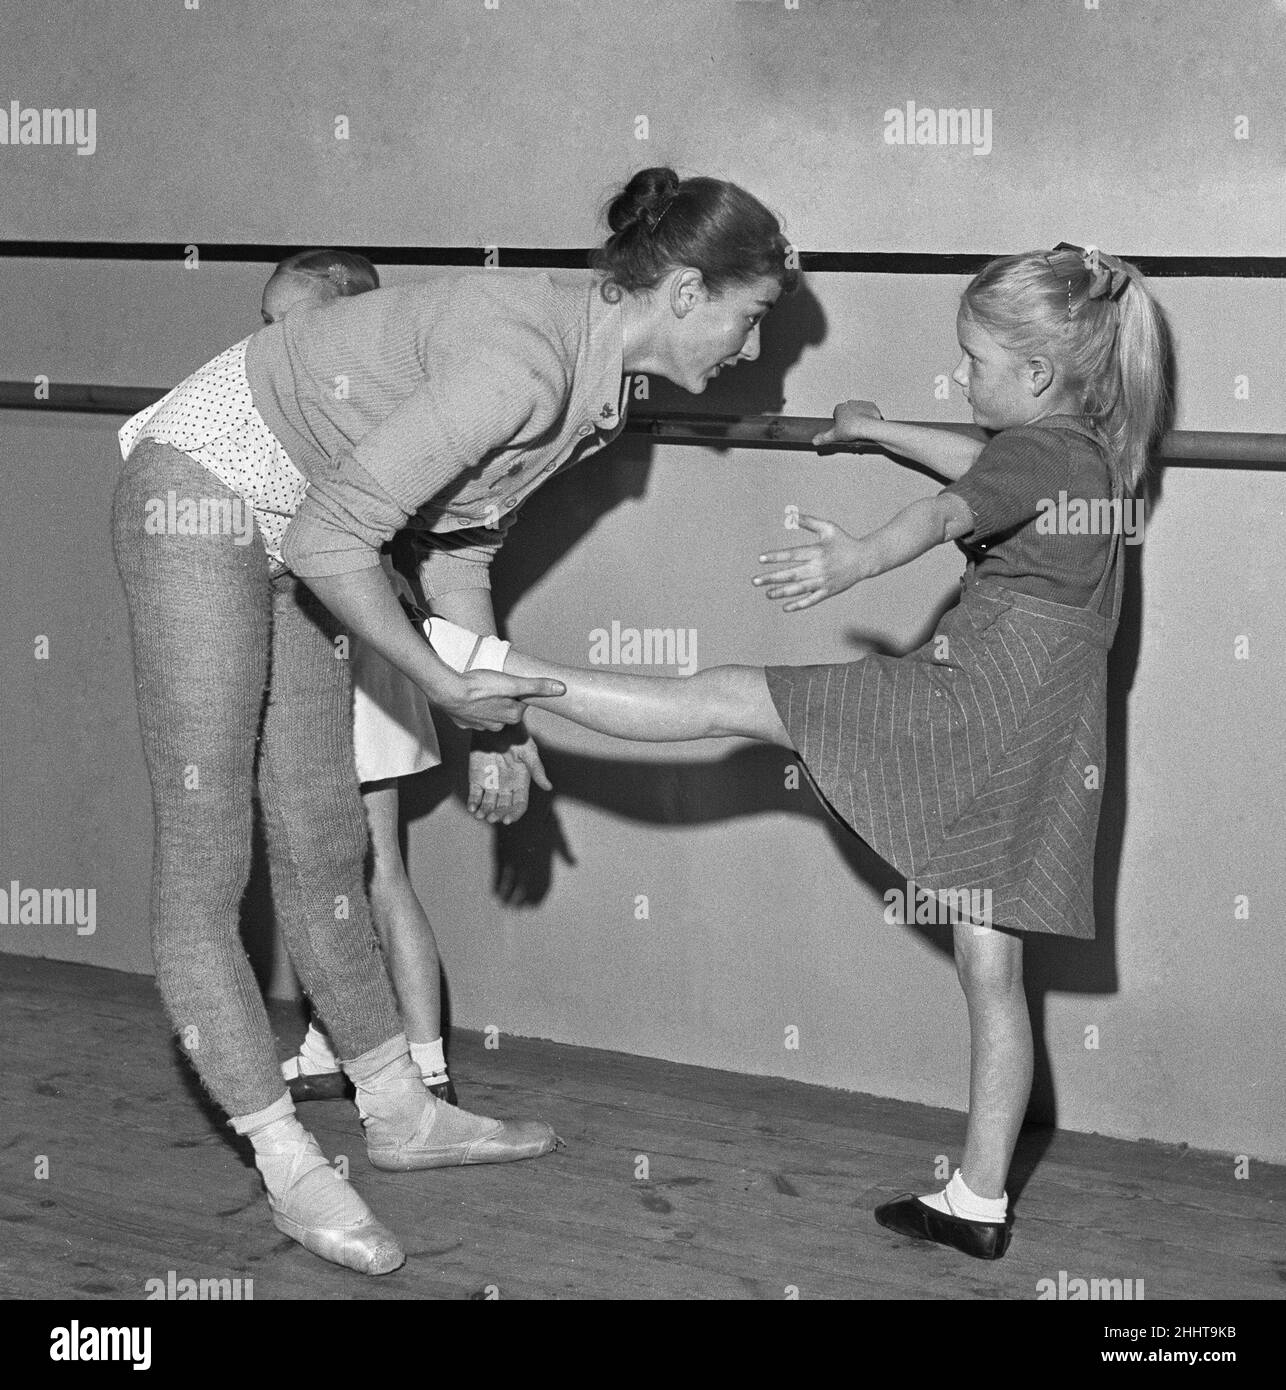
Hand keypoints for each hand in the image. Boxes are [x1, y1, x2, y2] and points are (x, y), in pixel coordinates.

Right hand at [434, 668, 564, 731]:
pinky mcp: (464, 724)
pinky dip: (472, 708)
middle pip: (506, 709)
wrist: (449, 692)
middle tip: (495, 685)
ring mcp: (480, 726)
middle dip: (503, 699)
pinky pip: (472, 716)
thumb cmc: (481, 686)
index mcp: (513, 716)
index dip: (516, 691)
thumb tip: (562, 688)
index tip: (510, 683)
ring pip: (490, 714)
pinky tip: (468, 698)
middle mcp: (498, 725)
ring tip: (481, 690)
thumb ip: (537, 686)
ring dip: (488, 704)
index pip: (521, 702)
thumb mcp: (513, 683)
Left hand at [468, 726, 552, 823]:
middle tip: (492, 818)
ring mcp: (491, 784)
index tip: (507, 820)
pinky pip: (475, 795)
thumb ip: (537, 770)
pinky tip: (472, 808)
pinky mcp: (477, 779)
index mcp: (520, 783)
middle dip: (497, 815)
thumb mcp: (529, 752)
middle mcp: (506, 786)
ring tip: (480, 815)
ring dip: (485, 812)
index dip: (514, 813)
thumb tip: (548, 787)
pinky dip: (473, 803)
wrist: (496, 724)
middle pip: (503, 807)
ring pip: (488, 804)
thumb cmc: (516, 736)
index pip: (519, 804)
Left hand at [754, 514, 872, 611]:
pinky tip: (785, 607)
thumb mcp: (828, 527)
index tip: (760, 558)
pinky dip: (798, 605)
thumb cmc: (843, 541)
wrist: (864, 559)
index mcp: (817, 551)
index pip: (792, 554)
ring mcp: (823, 581)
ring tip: (767, 594)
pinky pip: (811, 600)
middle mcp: (819, 568)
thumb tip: (791, 515)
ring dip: (781, 592)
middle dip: (772, 578)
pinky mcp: (828, 591)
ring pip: (799, 589)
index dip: (776, 556)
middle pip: (792, 574)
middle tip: (754, 581)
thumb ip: (809, 521)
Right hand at [812, 399, 884, 447]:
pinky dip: (869, 418)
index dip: (839, 424)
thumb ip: (823, 438)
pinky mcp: (871, 406)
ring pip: (859, 412)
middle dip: (849, 421)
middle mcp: (850, 403)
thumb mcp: (834, 436)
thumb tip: (814, 440)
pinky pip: (869, 412)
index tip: (842, 430)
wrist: (868, 427)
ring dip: (859, 419)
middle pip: (848, 413)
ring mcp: (861, 404)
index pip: (837, 415)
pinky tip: (868, 426)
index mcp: (840, 408)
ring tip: (860, 431)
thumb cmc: (852, 428)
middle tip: (851, 432)